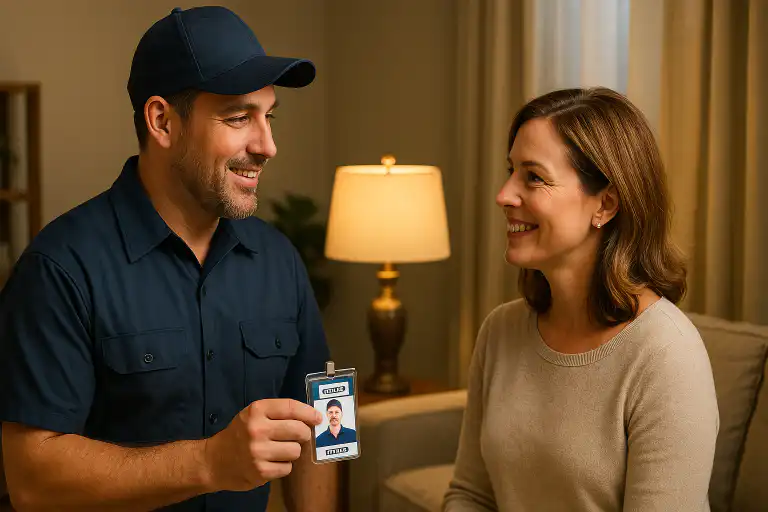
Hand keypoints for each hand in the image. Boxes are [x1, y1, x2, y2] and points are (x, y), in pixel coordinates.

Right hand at [204, 399, 322, 491]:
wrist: (214, 461)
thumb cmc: (239, 434)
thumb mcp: (253, 415)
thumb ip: (278, 413)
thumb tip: (311, 418)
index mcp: (256, 410)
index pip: (291, 407)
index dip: (308, 412)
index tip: (318, 418)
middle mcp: (257, 429)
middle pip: (299, 430)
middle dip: (303, 434)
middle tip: (297, 436)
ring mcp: (258, 452)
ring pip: (296, 451)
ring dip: (292, 451)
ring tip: (279, 450)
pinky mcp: (260, 472)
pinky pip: (287, 468)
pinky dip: (283, 466)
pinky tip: (271, 462)